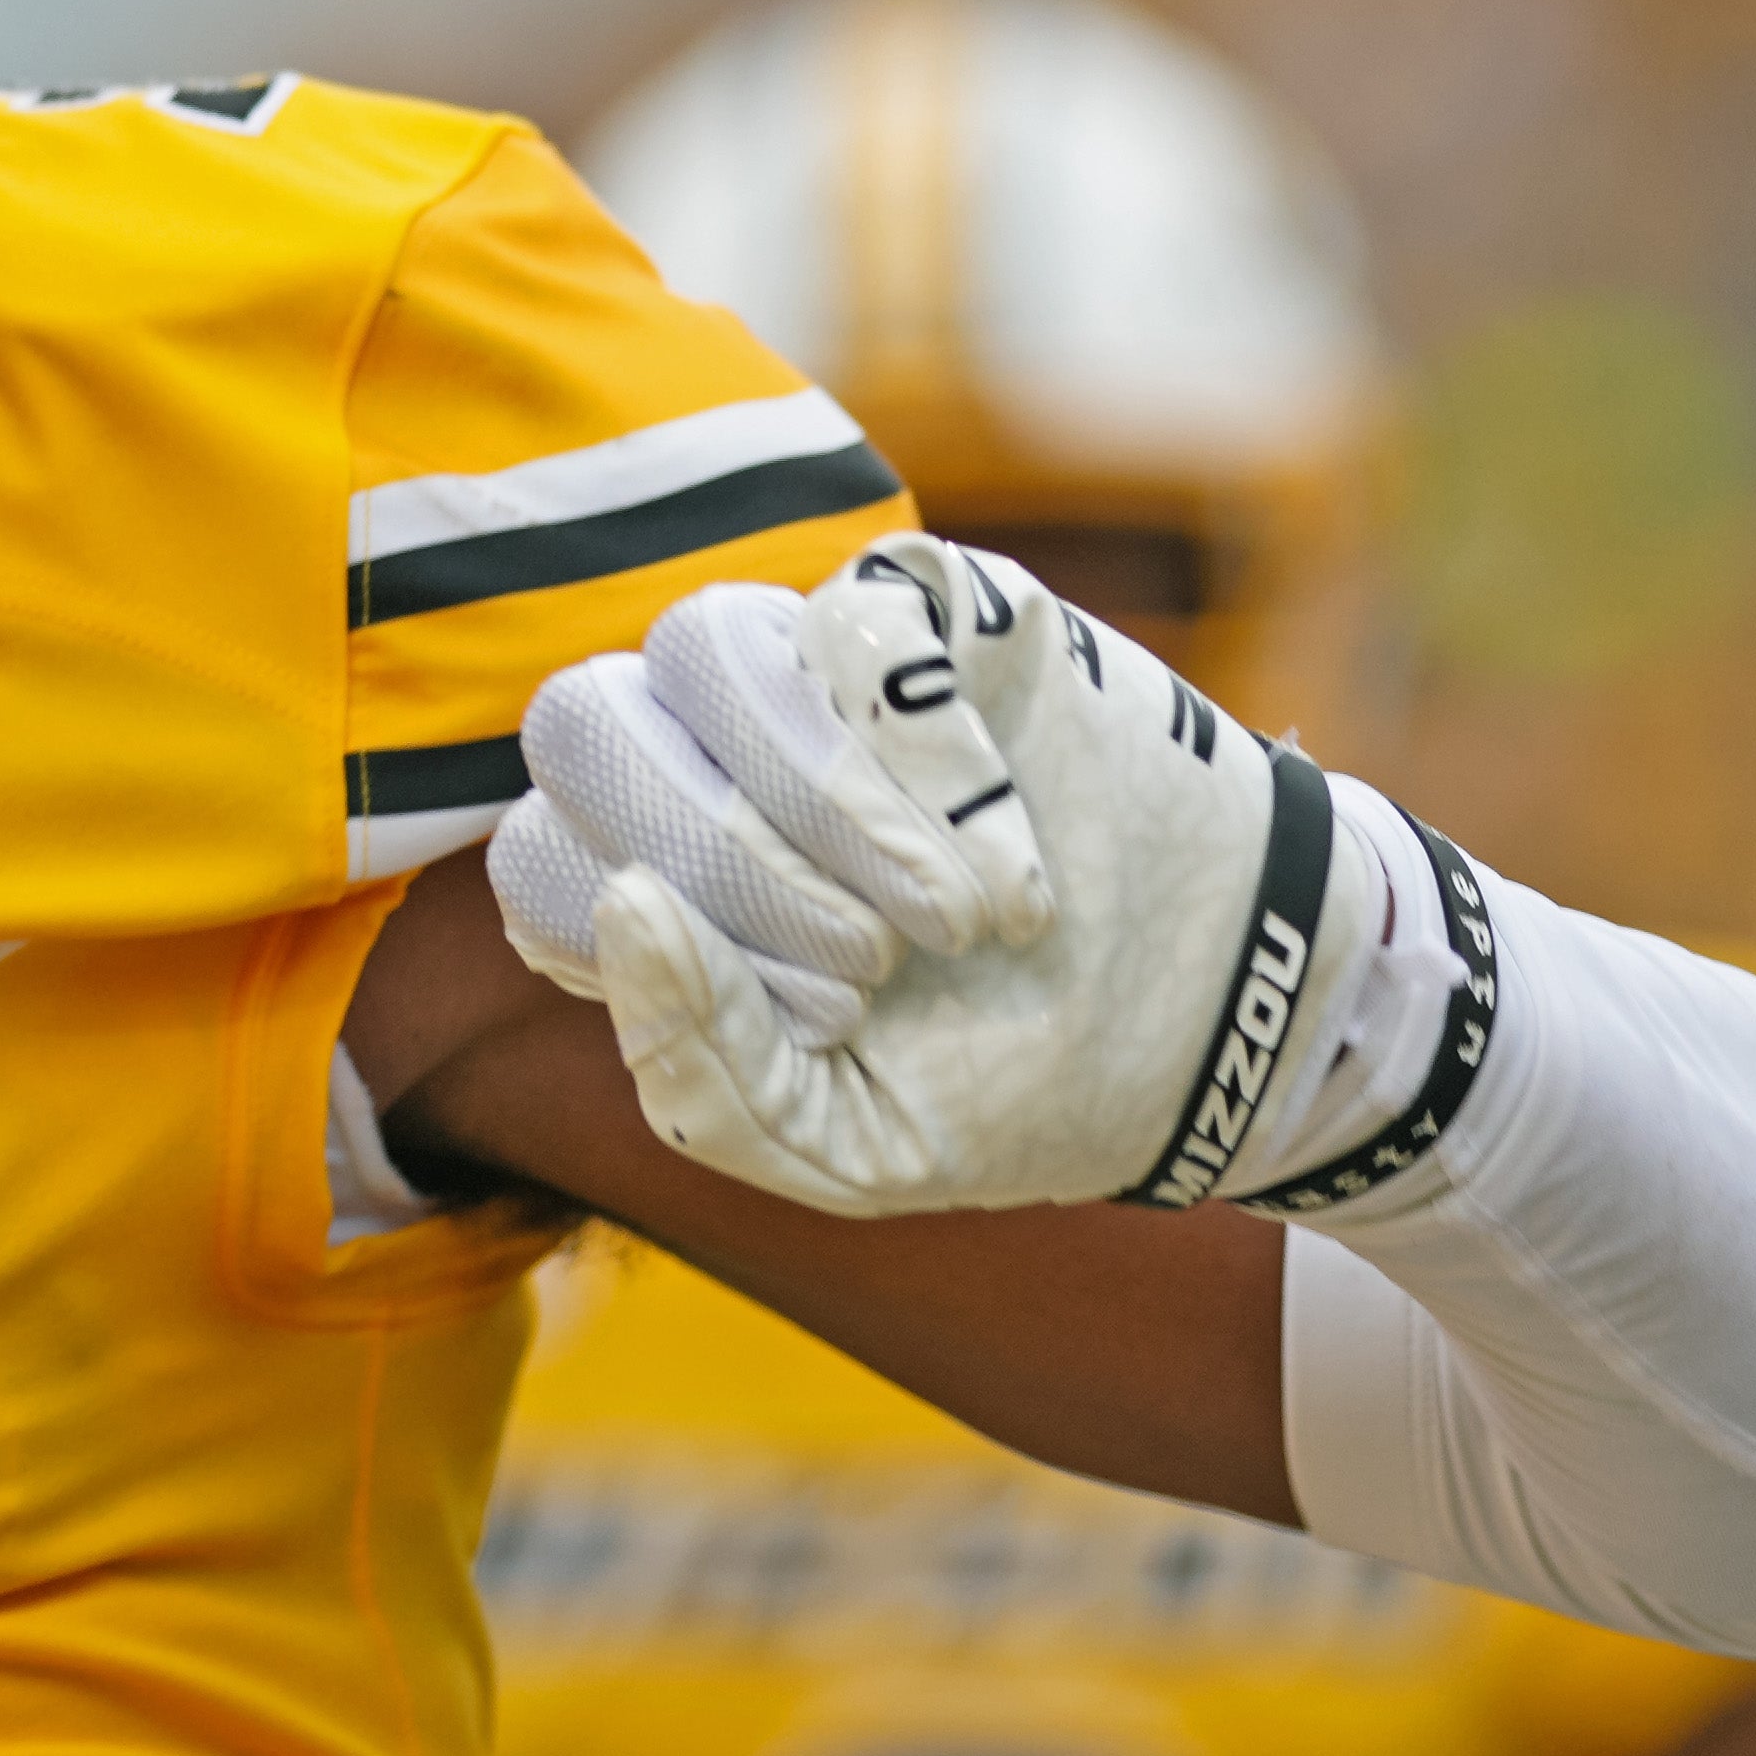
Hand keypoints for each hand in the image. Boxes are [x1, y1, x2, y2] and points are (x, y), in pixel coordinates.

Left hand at [486, 535, 1475, 1219]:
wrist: (1221, 1021)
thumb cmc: (1011, 1084)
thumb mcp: (843, 1146)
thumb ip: (699, 1069)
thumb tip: (623, 905)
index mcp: (648, 878)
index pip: (534, 858)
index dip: (652, 945)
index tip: (809, 1022)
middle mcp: (703, 753)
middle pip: (585, 724)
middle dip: (725, 863)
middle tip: (871, 970)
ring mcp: (809, 668)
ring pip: (703, 644)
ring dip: (824, 801)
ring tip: (953, 922)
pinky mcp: (931, 609)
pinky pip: (859, 619)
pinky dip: (933, 761)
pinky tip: (1014, 862)